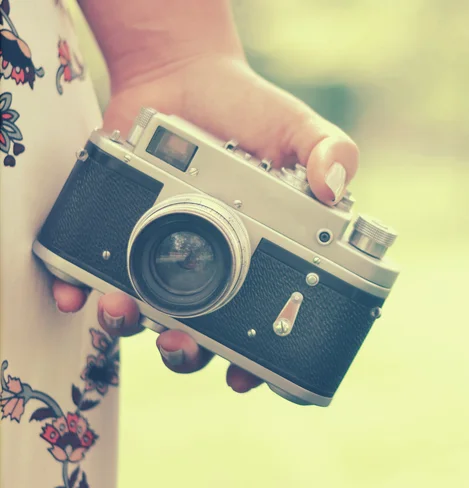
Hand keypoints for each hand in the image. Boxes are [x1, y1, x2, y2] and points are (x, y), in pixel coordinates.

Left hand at [53, 56, 358, 390]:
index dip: (259, 361)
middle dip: (189, 355)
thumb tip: (336, 187)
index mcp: (265, 258)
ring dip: (134, 326)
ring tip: (125, 311)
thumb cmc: (252, 111)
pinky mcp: (127, 232)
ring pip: (151, 313)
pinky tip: (82, 295)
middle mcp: (217, 267)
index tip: (246, 377)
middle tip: (181, 346)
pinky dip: (87, 292)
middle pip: (203, 334)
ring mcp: (169, 253)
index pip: (266, 326)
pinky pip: (104, 273)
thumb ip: (329, 151)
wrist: (184, 78)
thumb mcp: (298, 130)